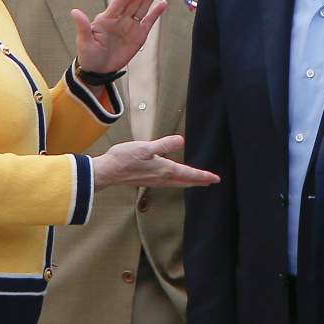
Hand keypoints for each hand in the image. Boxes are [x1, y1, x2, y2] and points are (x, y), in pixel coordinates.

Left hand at [71, 0, 165, 74]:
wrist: (98, 70)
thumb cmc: (89, 55)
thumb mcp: (84, 42)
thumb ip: (83, 26)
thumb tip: (74, 12)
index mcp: (107, 18)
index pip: (119, 3)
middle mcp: (120, 19)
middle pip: (133, 2)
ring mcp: (130, 26)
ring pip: (142, 8)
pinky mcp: (139, 35)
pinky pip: (148, 22)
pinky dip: (156, 13)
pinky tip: (163, 4)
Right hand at [92, 135, 219, 190]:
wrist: (107, 172)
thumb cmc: (124, 159)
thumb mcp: (145, 147)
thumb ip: (164, 144)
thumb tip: (181, 140)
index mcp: (164, 170)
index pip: (188, 173)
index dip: (203, 176)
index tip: (216, 179)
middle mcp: (161, 178)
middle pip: (185, 181)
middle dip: (199, 181)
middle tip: (211, 182)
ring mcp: (154, 181)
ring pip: (177, 183)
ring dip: (189, 182)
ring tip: (197, 181)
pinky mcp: (147, 180)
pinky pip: (168, 183)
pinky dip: (177, 181)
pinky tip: (174, 178)